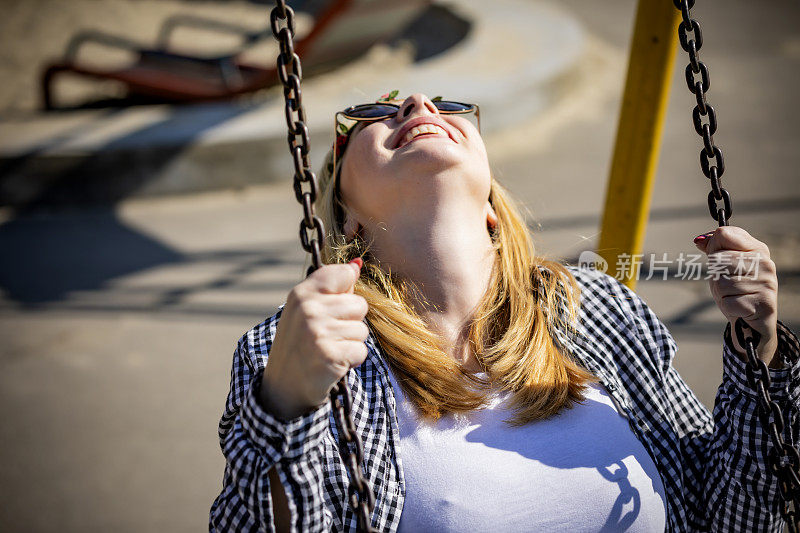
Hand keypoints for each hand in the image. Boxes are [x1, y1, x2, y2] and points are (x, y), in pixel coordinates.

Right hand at [260, 259, 369, 418]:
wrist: (284, 386)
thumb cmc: (300, 344)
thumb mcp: (307, 311)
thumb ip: (332, 287)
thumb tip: (357, 264)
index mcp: (301, 294)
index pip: (342, 274)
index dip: (346, 292)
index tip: (332, 308)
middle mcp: (308, 310)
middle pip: (360, 304)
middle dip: (351, 323)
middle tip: (329, 336)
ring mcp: (317, 332)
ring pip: (362, 329)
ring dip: (351, 343)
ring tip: (330, 350)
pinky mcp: (329, 355)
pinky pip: (362, 351)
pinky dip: (352, 361)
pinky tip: (334, 364)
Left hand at [693, 226, 779, 367]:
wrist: (752, 321)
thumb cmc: (736, 290)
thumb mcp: (724, 267)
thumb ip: (714, 250)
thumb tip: (699, 240)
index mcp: (758, 249)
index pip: (724, 234)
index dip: (714, 248)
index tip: (719, 259)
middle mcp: (765, 263)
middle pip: (718, 259)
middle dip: (716, 275)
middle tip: (729, 284)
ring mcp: (766, 283)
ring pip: (721, 282)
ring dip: (721, 292)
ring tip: (734, 296)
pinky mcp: (761, 303)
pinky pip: (727, 301)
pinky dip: (727, 306)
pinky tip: (739, 307)